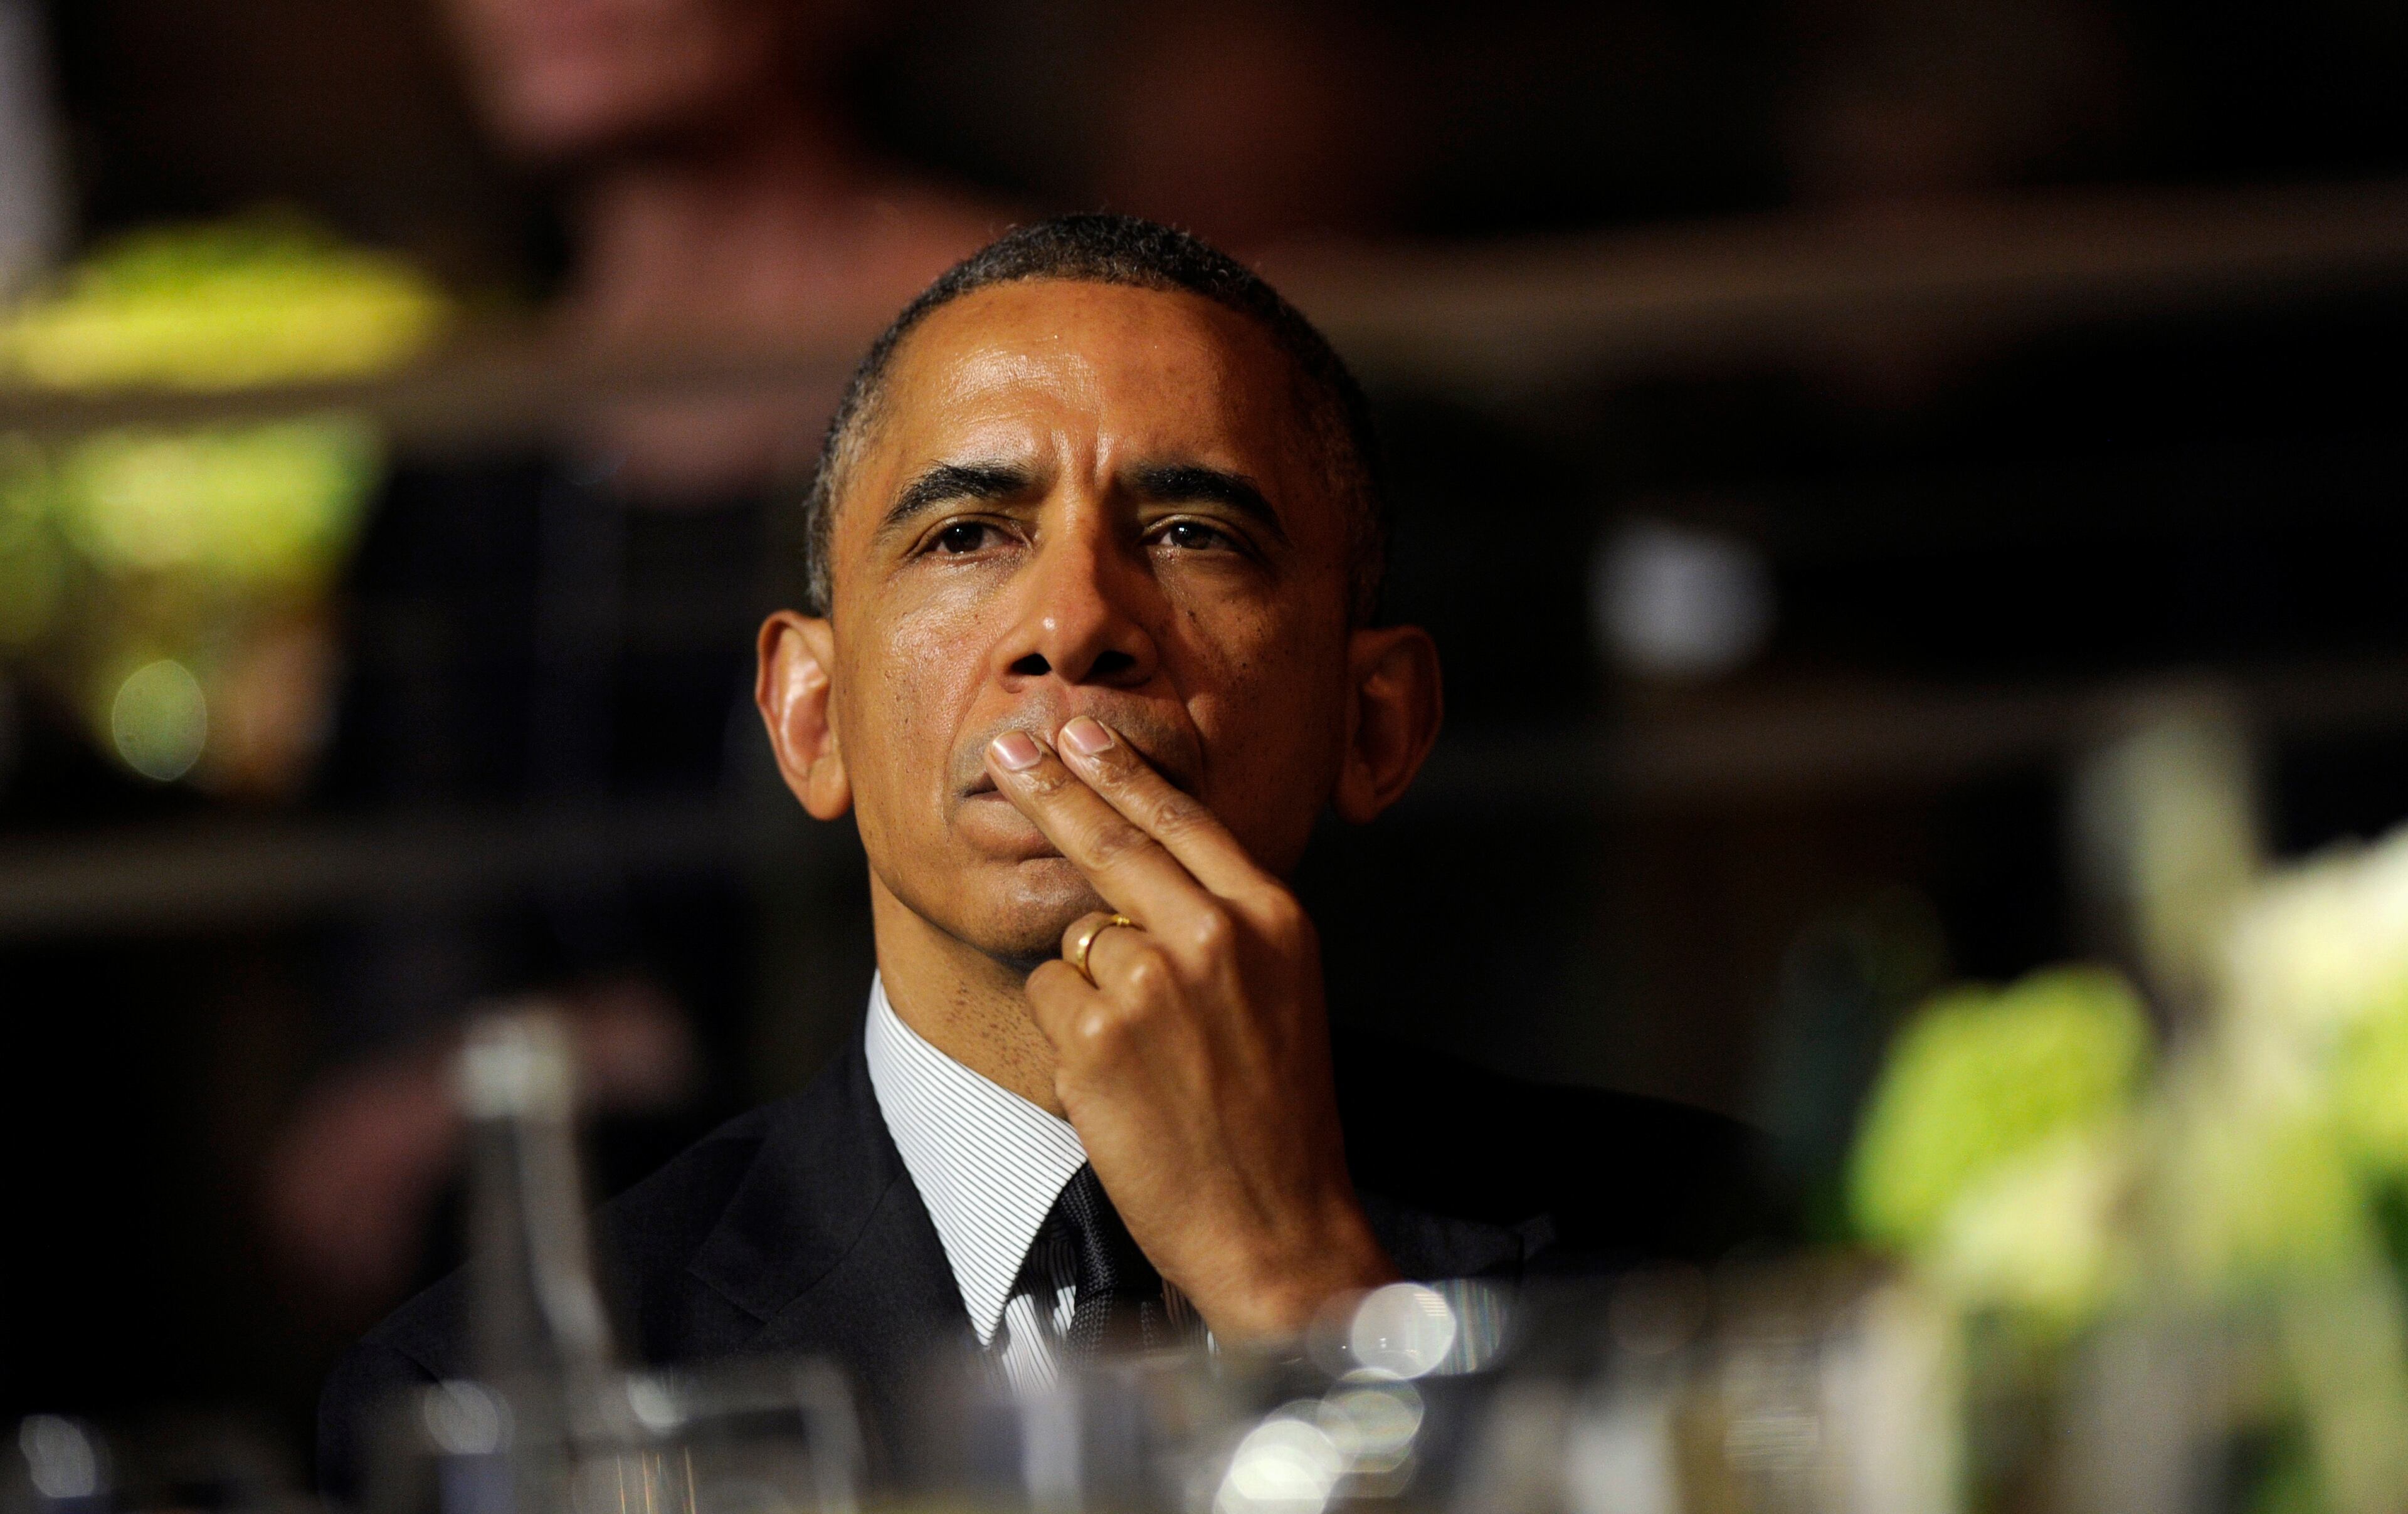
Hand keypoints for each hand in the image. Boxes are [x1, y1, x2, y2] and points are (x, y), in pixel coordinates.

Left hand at [983, 714, 1398, 1341]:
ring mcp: (1153, 984)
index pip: (1182, 820)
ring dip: (1087, 989)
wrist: (1276, 1225)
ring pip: (1076, 941)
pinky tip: (1120, 1086)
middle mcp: (1215, 937)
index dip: (1123, 772)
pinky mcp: (1096, 1039)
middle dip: (1053, 789)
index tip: (1080, 733)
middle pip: (1111, 843)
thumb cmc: (1278, 1117)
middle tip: (1011, 750)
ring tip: (1147, 1060)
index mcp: (1271, 919)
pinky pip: (1050, 1001)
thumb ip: (1226, 923)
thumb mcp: (1285, 992)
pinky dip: (1068, 1039)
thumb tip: (1136, 876)